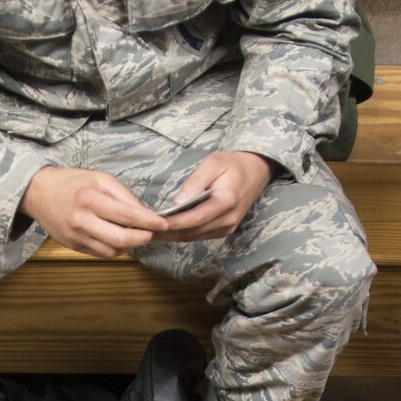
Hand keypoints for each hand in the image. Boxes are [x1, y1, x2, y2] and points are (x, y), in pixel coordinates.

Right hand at [19, 166, 168, 258]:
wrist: (38, 193)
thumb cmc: (71, 182)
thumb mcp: (100, 178)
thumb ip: (123, 195)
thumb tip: (145, 212)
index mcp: (90, 199)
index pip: (127, 215)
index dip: (149, 222)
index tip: (163, 223)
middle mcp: (82, 221)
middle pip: (121, 239)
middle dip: (142, 238)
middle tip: (152, 232)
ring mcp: (77, 236)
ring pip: (113, 250)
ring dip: (129, 245)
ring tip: (135, 234)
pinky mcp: (74, 246)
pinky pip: (101, 253)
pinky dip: (115, 248)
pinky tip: (119, 238)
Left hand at [156, 151, 271, 242]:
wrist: (256, 171)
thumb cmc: (233, 164)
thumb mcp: (213, 163)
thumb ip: (195, 182)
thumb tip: (176, 201)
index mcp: (226, 202)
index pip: (194, 218)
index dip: (172, 223)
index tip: (152, 223)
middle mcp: (228, 220)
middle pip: (191, 232)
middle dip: (167, 233)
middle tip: (143, 231)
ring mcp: (227, 228)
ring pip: (193, 237)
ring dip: (171, 236)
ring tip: (149, 233)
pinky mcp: (224, 230)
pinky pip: (198, 235)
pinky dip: (181, 234)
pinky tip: (165, 231)